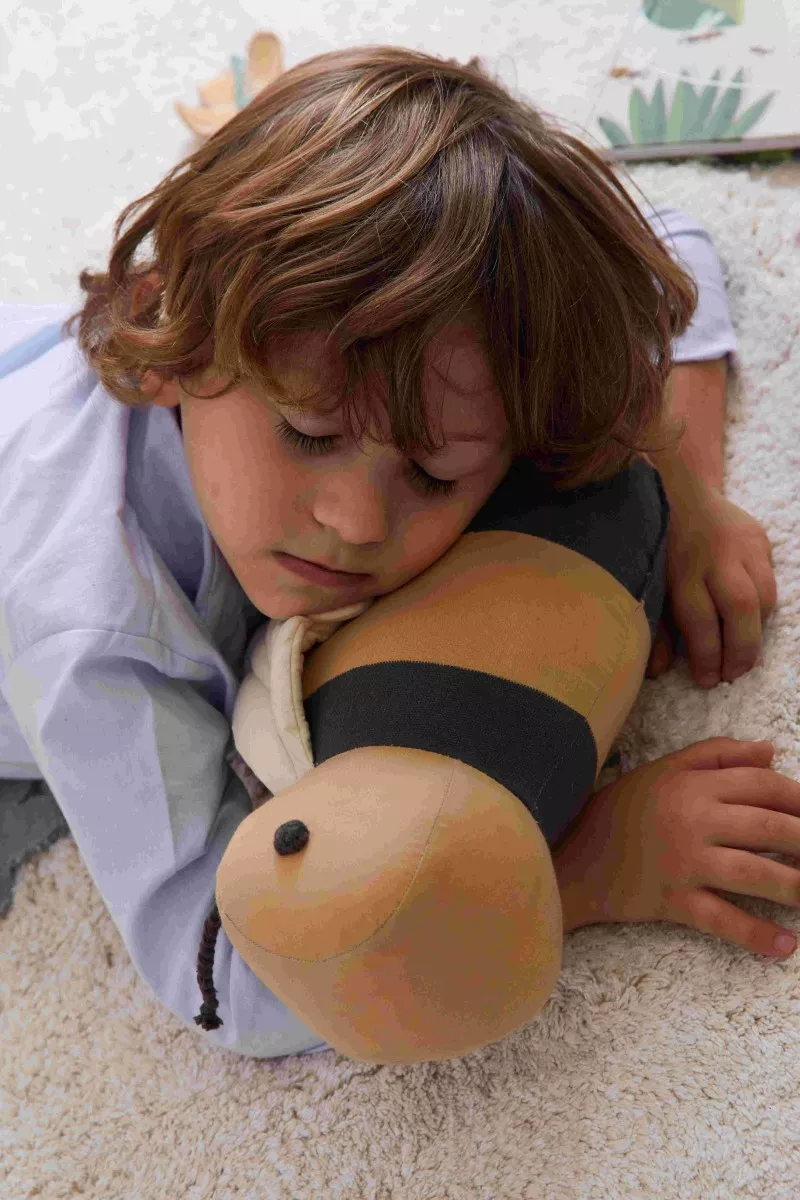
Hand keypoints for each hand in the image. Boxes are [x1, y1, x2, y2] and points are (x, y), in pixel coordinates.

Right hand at [552, 738, 798, 958]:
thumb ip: (717, 754)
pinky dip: (756, 935)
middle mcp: (693, 819)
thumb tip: (771, 751)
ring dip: (798, 888)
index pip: (764, 786)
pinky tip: (785, 945)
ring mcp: (684, 862)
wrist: (573, 855)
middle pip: (770, 829)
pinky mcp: (672, 900)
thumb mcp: (665, 769)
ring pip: (756, 875)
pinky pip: (722, 920)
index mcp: (693, 784)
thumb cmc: (622, 809)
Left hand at [646, 489, 777, 687]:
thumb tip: (658, 670)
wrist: (679, 491)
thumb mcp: (649, 585)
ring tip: (744, 654)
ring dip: (757, 631)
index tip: (708, 680)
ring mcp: (742, 545)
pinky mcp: (760, 539)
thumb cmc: (660, 547)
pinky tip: (750, 622)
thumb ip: (657, 626)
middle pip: (739, 608)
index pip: (700, 620)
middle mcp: (715, 556)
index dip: (707, 656)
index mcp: (680, 569)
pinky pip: (770, 581)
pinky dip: (763, 607)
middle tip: (734, 674)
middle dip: (741, 649)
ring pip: (763, 596)